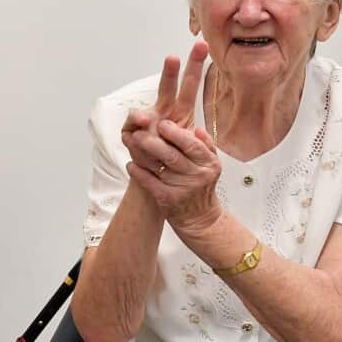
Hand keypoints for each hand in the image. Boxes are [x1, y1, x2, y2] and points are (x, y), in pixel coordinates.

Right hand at [121, 40, 206, 174]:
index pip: (189, 85)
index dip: (195, 66)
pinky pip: (130, 132)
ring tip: (146, 121)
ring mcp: (144, 123)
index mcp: (181, 111)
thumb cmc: (175, 158)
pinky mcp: (130, 134)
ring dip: (142, 117)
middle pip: (166, 88)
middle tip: (172, 58)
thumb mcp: (193, 150)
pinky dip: (136, 140)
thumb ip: (195, 140)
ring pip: (140, 114)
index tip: (202, 45)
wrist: (157, 176)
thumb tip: (194, 132)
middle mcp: (162, 112)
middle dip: (169, 72)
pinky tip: (137, 142)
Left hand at [126, 118, 222, 234]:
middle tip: (139, 131)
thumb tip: (196, 128)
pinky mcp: (168, 199)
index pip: (192, 145)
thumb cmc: (202, 187)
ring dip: (141, 153)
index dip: (175, 133)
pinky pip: (150, 182)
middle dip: (153, 142)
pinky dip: (139, 172)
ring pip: (158, 167)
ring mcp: (182, 188)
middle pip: (172, 155)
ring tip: (130, 141)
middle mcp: (197, 175)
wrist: (200, 218)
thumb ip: (206, 145)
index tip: (161, 123)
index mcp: (209, 163)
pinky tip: (130, 164)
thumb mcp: (211, 165)